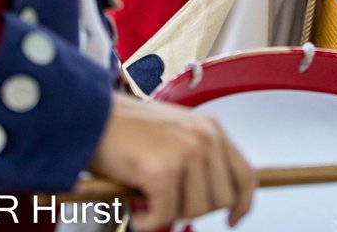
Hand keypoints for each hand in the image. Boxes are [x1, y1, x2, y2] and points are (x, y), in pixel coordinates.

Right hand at [89, 92, 254, 230]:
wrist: (92, 116)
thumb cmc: (126, 128)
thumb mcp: (176, 135)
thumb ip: (199, 159)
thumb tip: (215, 199)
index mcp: (210, 128)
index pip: (245, 175)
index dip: (242, 203)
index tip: (233, 220)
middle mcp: (204, 137)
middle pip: (220, 199)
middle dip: (193, 208)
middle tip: (166, 198)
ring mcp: (185, 152)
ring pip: (195, 211)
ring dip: (169, 212)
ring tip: (149, 195)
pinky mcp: (163, 169)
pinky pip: (165, 216)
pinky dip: (148, 221)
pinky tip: (136, 206)